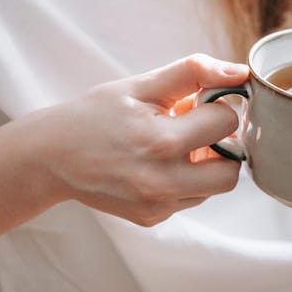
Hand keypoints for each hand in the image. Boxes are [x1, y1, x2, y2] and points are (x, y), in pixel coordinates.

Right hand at [40, 54, 248, 225]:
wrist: (52, 156)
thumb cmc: (98, 114)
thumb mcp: (142, 84)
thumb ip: (194, 72)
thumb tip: (239, 73)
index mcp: (162, 142)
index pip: (226, 121)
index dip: (216, 103)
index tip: (196, 99)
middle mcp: (163, 182)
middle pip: (232, 170)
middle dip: (223, 143)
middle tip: (198, 126)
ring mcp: (157, 206)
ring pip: (214, 187)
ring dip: (207, 163)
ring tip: (174, 142)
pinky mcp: (151, 219)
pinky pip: (190, 199)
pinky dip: (187, 179)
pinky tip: (159, 162)